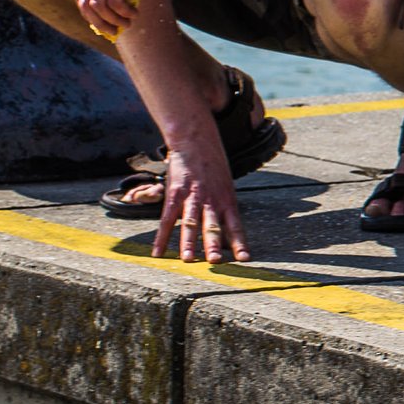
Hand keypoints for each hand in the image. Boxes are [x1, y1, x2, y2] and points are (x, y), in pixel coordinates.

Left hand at [72, 0, 173, 33]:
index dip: (89, 12)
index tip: (104, 22)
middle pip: (85, 3)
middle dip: (98, 22)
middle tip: (114, 31)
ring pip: (98, 6)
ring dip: (113, 20)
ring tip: (128, 24)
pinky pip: (114, 2)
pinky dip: (123, 13)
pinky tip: (135, 14)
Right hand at [151, 143, 251, 263]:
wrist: (197, 142)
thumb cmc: (215, 168)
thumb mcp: (227, 188)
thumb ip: (225, 211)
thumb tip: (227, 236)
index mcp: (228, 201)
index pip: (236, 226)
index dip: (240, 244)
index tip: (245, 259)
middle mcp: (212, 201)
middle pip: (214, 227)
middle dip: (214, 245)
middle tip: (216, 262)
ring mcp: (193, 198)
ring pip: (191, 224)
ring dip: (189, 243)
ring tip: (188, 260)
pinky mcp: (175, 194)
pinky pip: (167, 219)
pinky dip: (161, 236)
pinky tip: (157, 252)